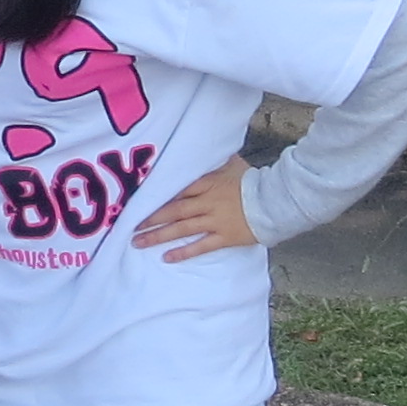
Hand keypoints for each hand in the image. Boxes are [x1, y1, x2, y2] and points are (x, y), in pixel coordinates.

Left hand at [134, 155, 257, 260]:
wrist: (275, 201)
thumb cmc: (253, 180)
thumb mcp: (232, 164)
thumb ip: (215, 160)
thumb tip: (206, 148)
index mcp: (207, 183)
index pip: (177, 189)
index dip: (157, 196)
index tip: (138, 201)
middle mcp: (206, 202)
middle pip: (173, 210)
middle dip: (151, 218)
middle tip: (130, 225)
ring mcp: (214, 221)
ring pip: (181, 229)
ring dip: (158, 235)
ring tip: (138, 242)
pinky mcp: (223, 237)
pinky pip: (200, 246)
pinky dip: (183, 252)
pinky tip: (166, 257)